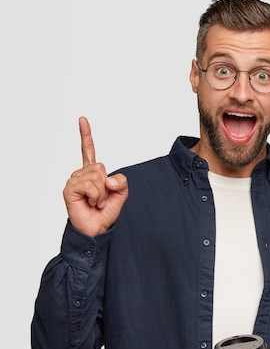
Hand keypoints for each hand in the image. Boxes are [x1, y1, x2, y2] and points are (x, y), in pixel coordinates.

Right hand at [62, 116, 127, 236]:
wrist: (97, 229)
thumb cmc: (106, 212)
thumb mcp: (121, 193)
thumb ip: (121, 181)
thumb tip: (108, 179)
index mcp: (92, 172)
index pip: (88, 150)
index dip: (86, 134)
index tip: (82, 119)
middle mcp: (80, 174)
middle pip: (100, 166)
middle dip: (107, 184)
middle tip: (101, 198)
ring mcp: (73, 181)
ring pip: (96, 176)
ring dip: (101, 192)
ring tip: (96, 202)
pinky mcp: (69, 189)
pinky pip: (89, 185)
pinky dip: (96, 195)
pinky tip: (91, 203)